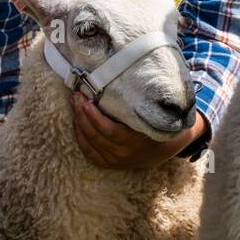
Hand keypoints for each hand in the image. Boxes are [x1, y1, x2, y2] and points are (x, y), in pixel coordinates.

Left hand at [72, 93, 205, 168]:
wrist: (165, 148)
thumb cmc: (158, 124)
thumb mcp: (154, 114)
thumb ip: (142, 102)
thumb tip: (128, 75)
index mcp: (135, 142)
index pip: (108, 130)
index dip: (94, 116)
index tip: (86, 99)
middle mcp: (123, 154)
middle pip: (96, 135)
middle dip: (82, 114)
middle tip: (76, 97)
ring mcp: (115, 161)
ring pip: (90, 144)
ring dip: (79, 124)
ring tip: (75, 106)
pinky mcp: (109, 164)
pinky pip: (89, 153)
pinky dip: (81, 139)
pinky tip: (76, 124)